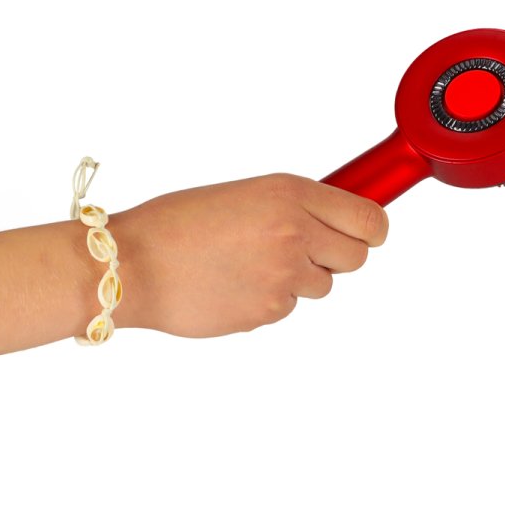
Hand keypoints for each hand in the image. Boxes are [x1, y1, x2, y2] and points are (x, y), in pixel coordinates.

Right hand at [108, 174, 388, 336]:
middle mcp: (295, 231)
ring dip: (297, 280)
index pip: (368, 217)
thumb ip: (290, 207)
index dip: (371, 228)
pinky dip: (268, 301)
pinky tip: (233, 286)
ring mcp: (284, 275)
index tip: (367, 233)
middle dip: (336, 256)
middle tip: (305, 252)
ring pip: (321, 286)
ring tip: (250, 266)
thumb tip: (331, 224)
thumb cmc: (175, 225)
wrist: (133, 264)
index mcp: (289, 192)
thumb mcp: (241, 195)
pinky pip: (287, 308)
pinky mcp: (269, 311)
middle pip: (357, 257)